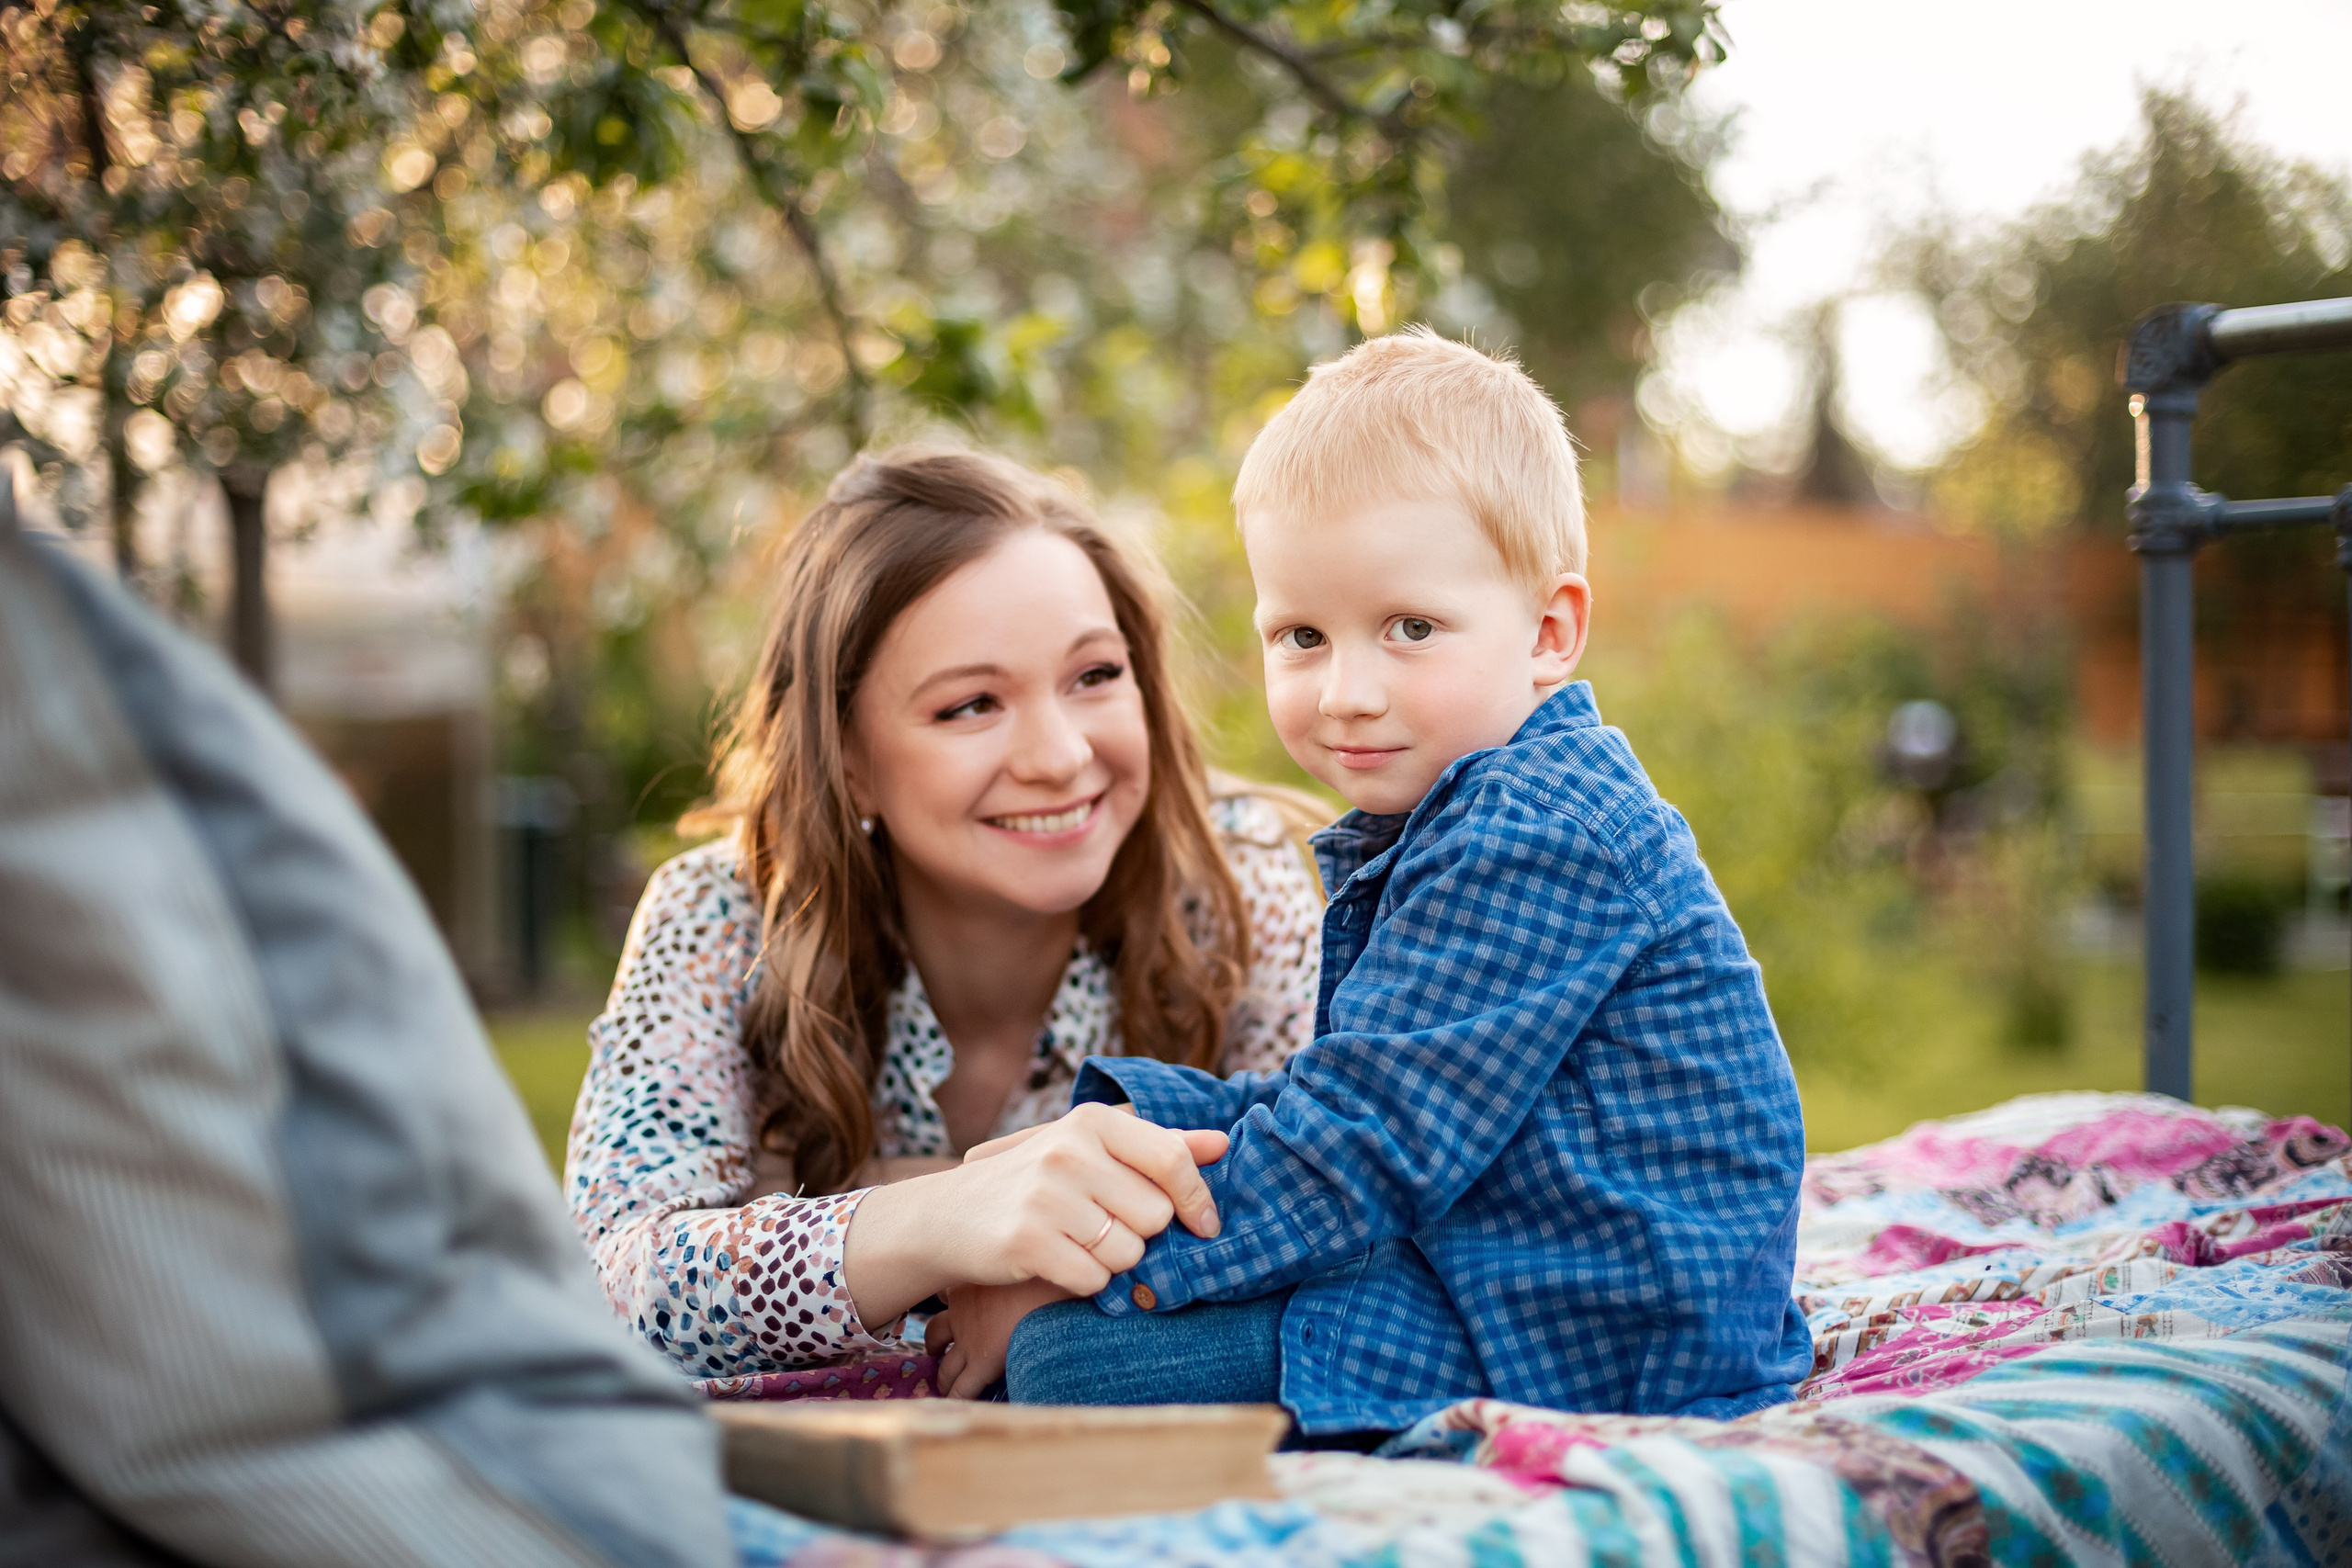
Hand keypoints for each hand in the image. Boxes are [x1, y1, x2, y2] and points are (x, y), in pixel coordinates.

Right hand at [843, 1101, 1228, 1328]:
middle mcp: (1068, 1151)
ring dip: (1112, 1261)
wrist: (947, 1216)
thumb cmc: (1034, 1182)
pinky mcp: (1026, 1242)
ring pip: (1128, 1252)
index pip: (1172, 1159)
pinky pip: (1094, 1279)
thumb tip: (1224, 1143)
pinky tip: (1056, 1263)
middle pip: (1155, 1216)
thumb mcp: (1091, 1149)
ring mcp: (1045, 1196)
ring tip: (1076, 1244)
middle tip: (1104, 1228)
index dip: (1197, 1199)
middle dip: (1140, 1234)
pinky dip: (1084, 1282)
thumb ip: (1159, 1146)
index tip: (1205, 1226)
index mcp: (1091, 1121)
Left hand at [925, 1279, 1069, 1398]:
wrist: (1052, 1292)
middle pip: (935, 1332)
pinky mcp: (982, 1364)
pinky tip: (959, 1406)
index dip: (949, 1303)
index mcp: (969, 1284)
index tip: (952, 1310)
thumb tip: (1034, 1268)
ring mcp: (969, 1341)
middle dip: (936, 1344)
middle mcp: (961, 1312)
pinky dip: (957, 1398)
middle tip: (939, 1351)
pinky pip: (961, 1388)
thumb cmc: (1045, 1274)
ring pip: (945, 1367)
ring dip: (944, 1377)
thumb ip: (1014, 1273)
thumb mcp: (1023, 1265)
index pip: (946, 1294)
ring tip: (948, 1385)